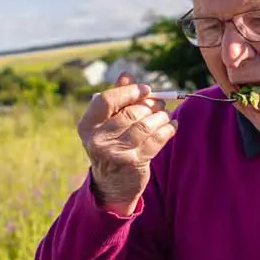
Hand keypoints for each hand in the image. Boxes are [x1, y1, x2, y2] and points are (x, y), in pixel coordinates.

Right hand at [77, 72, 176, 214]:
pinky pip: (156, 140)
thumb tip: (126, 74)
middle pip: (130, 113)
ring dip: (161, 117)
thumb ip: (116, 99)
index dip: (128, 91)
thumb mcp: (107, 124)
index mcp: (87, 125)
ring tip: (165, 114)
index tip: (145, 89)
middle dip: (150, 105)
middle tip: (160, 103)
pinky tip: (171, 126)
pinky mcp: (133, 163)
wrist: (112, 185)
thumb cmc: (111, 145)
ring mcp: (115, 153)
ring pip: (146, 126)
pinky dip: (167, 130)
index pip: (107, 100)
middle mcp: (98, 140)